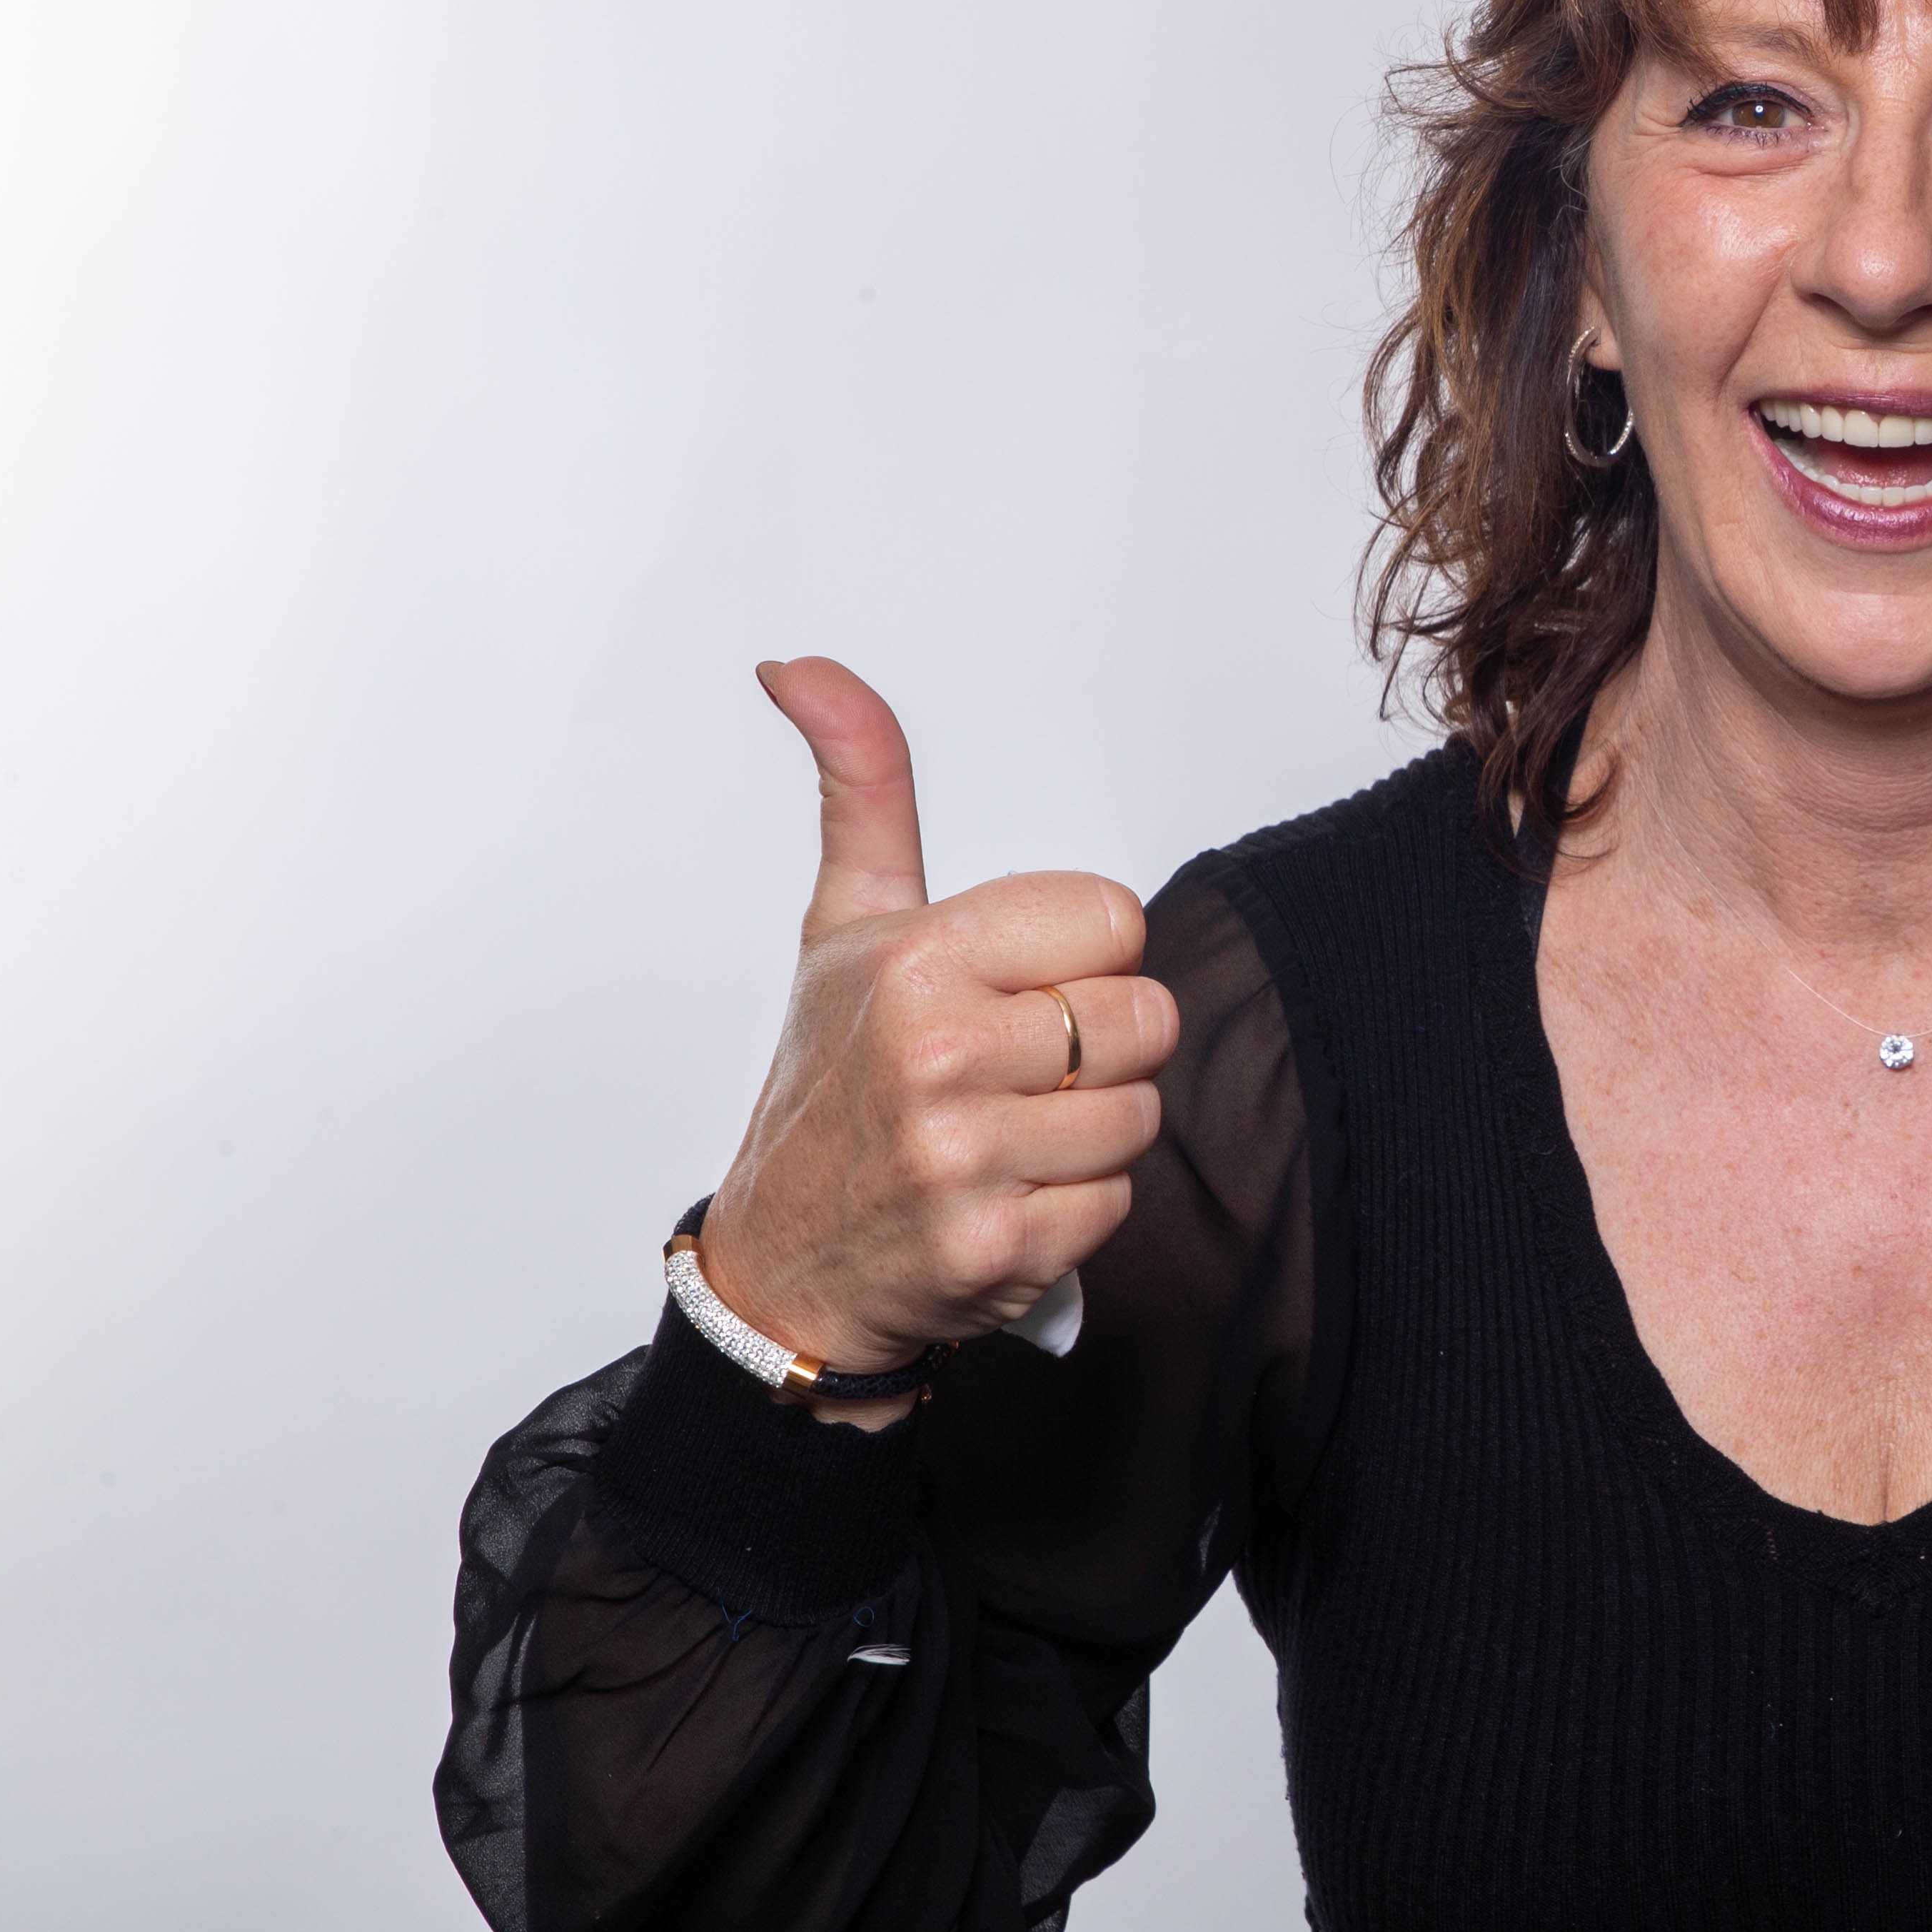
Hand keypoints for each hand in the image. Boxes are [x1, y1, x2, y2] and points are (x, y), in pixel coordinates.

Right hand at [694, 659, 1175, 1404]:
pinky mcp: (998, 1248)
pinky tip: (1004, 1196)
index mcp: (914, 960)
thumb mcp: (844, 923)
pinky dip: (1076, 1207)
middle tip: (1010, 1071)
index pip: (1116, 921)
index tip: (1013, 989)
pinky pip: (1120, 1199)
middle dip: (1095, 1046)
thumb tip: (802, 665)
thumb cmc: (829, 1086)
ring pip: (1142, 1112)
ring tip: (1004, 1134)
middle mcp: (936, 1053)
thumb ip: (862, 785)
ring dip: (1090, 1130)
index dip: (1080, 958)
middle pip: (1146, 1017)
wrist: (786, 1266)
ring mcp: (965, 1157)